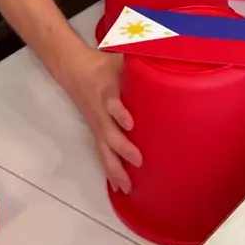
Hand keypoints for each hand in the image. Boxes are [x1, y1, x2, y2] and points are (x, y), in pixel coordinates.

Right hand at [63, 47, 141, 192]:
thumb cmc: (105, 65)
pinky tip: (120, 189)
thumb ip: (142, 59)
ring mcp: (97, 125)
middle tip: (139, 161)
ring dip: (115, 169)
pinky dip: (110, 173)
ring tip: (128, 187)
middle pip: (108, 134)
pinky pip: (102, 154)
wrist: (74, 70)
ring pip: (104, 151)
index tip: (130, 123)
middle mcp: (101, 112)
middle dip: (123, 149)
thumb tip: (170, 55)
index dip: (119, 113)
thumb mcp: (122, 59)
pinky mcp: (96, 133)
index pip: (111, 103)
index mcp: (107, 91)